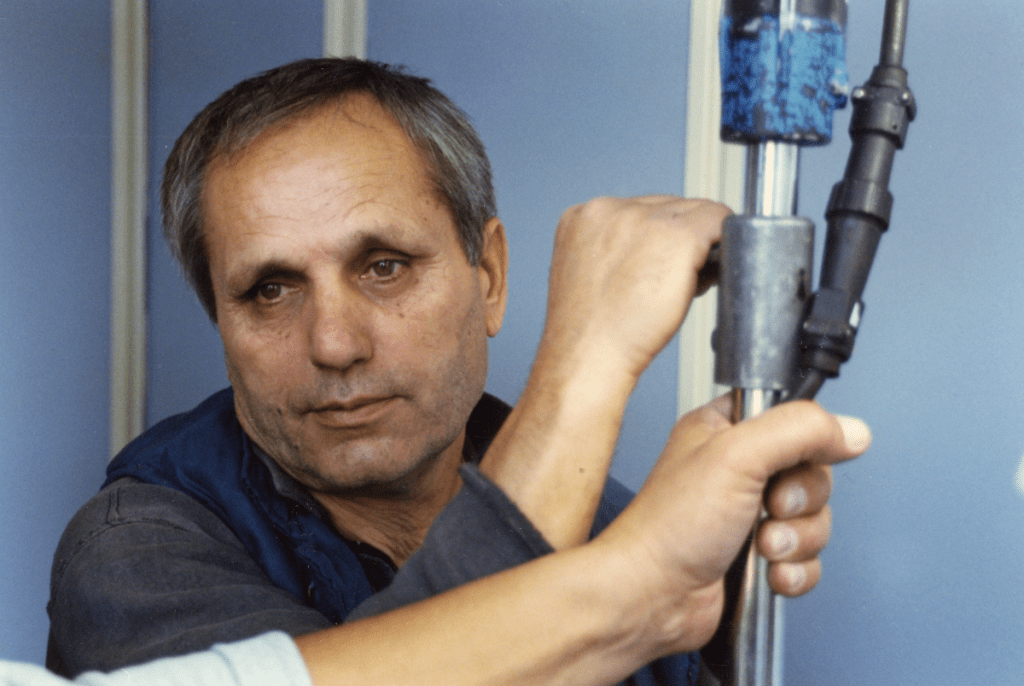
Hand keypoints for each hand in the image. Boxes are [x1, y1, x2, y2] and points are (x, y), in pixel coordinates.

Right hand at [482, 196, 728, 549]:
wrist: (589, 357)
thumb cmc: (591, 334)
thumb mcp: (592, 279)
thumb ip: (618, 254)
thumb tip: (658, 252)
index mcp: (582, 217)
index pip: (640, 210)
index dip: (658, 239)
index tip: (661, 266)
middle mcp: (609, 208)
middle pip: (669, 207)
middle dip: (680, 240)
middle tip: (673, 282)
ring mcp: (644, 218)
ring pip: (695, 212)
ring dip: (699, 245)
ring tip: (683, 286)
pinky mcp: (678, 234)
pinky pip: (720, 221)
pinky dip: (723, 246)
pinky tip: (707, 277)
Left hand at [596, 395, 869, 654]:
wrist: (653, 596)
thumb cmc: (670, 526)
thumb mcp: (736, 456)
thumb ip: (798, 431)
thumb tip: (852, 430)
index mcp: (724, 430)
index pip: (792, 419)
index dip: (804, 443)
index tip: (791, 462)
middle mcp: (738, 469)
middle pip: (813, 473)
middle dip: (799, 502)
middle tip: (768, 507)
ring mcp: (749, 514)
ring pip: (815, 519)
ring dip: (796, 539)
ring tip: (761, 546)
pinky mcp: (759, 557)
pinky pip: (808, 559)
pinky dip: (795, 570)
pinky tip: (768, 573)